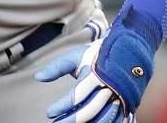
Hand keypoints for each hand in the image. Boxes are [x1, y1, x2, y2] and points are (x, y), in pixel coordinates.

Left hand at [36, 26, 153, 122]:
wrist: (128, 50)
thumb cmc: (96, 55)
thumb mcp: (75, 56)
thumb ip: (57, 67)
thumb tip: (38, 77)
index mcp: (95, 74)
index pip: (77, 95)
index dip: (62, 106)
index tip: (49, 113)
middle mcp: (109, 87)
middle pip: (90, 110)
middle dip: (72, 120)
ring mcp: (121, 97)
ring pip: (105, 118)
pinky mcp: (128, 104)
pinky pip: (117, 120)